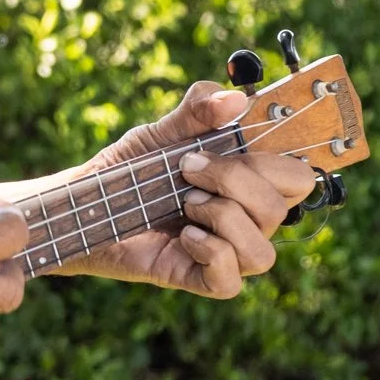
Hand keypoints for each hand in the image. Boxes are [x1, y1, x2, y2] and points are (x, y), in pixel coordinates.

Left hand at [0, 82, 313, 299]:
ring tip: (186, 204)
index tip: (245, 138)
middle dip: (238, 179)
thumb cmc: (127, 170)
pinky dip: (212, 253)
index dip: (284, 160)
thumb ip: (197, 110)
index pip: (299, 179)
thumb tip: (236, 98)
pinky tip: (183, 236)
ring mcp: (223, 252)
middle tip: (188, 168)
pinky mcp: (196, 278)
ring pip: (264, 252)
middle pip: (283, 208)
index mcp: (247, 183)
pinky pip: (230, 281)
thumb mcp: (160, 132)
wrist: (80, 205)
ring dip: (226, 220)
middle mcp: (244, 220)